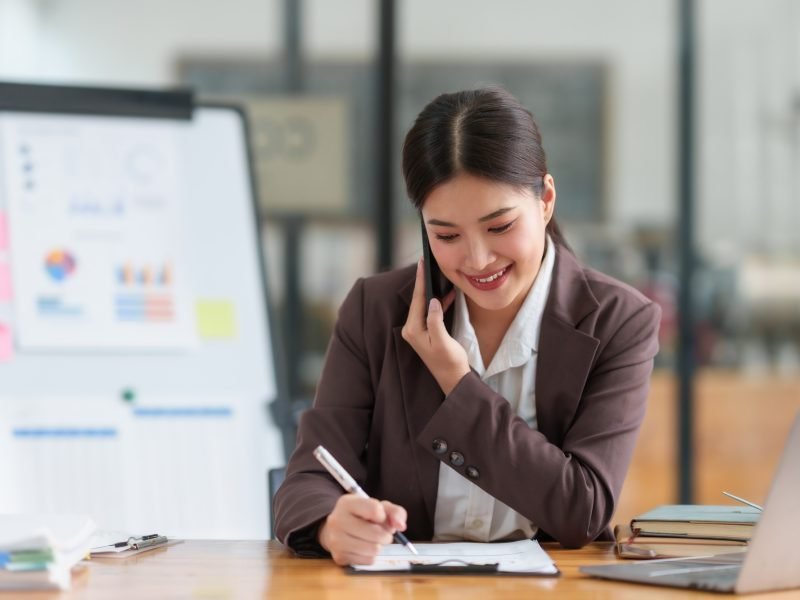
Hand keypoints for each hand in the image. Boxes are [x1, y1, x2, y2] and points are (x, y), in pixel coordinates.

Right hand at [318, 495, 407, 565]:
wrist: (338, 528)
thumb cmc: (361, 515)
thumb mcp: (378, 507)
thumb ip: (395, 512)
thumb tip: (401, 526)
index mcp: (347, 503)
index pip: (375, 510)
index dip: (384, 516)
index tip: (380, 517)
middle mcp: (337, 521)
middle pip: (376, 534)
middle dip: (385, 535)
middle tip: (381, 532)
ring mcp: (336, 540)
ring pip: (373, 549)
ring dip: (378, 546)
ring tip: (372, 540)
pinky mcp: (339, 557)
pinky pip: (368, 561)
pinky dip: (371, 556)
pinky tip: (364, 548)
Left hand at [401, 260, 470, 394]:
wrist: (453, 378)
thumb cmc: (449, 361)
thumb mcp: (443, 341)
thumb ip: (436, 321)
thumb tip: (433, 301)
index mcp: (413, 330)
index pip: (417, 300)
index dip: (420, 281)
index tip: (422, 264)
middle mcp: (412, 329)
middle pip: (418, 300)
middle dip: (423, 282)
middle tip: (427, 263)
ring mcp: (418, 331)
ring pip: (424, 305)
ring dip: (430, 291)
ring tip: (436, 275)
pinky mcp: (426, 332)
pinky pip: (430, 311)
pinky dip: (437, 302)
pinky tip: (446, 294)